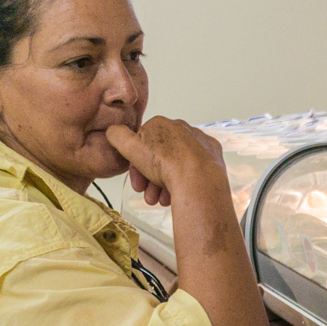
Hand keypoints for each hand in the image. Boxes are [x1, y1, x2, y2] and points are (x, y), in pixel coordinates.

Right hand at [105, 118, 226, 207]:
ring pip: (176, 166)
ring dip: (164, 186)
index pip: (143, 145)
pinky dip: (183, 182)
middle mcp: (182, 130)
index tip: (136, 184)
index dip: (136, 166)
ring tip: (160, 201)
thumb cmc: (165, 163)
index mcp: (162, 124)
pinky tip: (176, 195)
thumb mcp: (130, 147)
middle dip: (150, 179)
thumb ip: (117, 136)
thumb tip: (113, 131)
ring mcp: (200, 144)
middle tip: (147, 196)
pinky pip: (194, 171)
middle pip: (160, 158)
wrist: (197, 179)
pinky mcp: (213, 158)